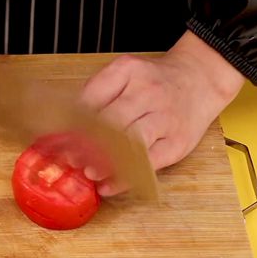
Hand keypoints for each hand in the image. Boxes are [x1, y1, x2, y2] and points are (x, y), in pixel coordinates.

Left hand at [81, 30, 244, 195]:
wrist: (201, 79)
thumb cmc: (155, 80)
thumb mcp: (125, 72)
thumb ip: (98, 93)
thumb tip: (65, 124)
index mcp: (128, 72)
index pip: (92, 98)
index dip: (71, 122)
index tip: (56, 139)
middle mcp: (147, 93)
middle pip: (110, 122)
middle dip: (84, 144)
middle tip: (68, 159)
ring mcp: (164, 118)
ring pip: (130, 143)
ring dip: (105, 161)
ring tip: (87, 172)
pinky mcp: (177, 143)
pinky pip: (148, 164)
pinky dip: (126, 178)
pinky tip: (108, 185)